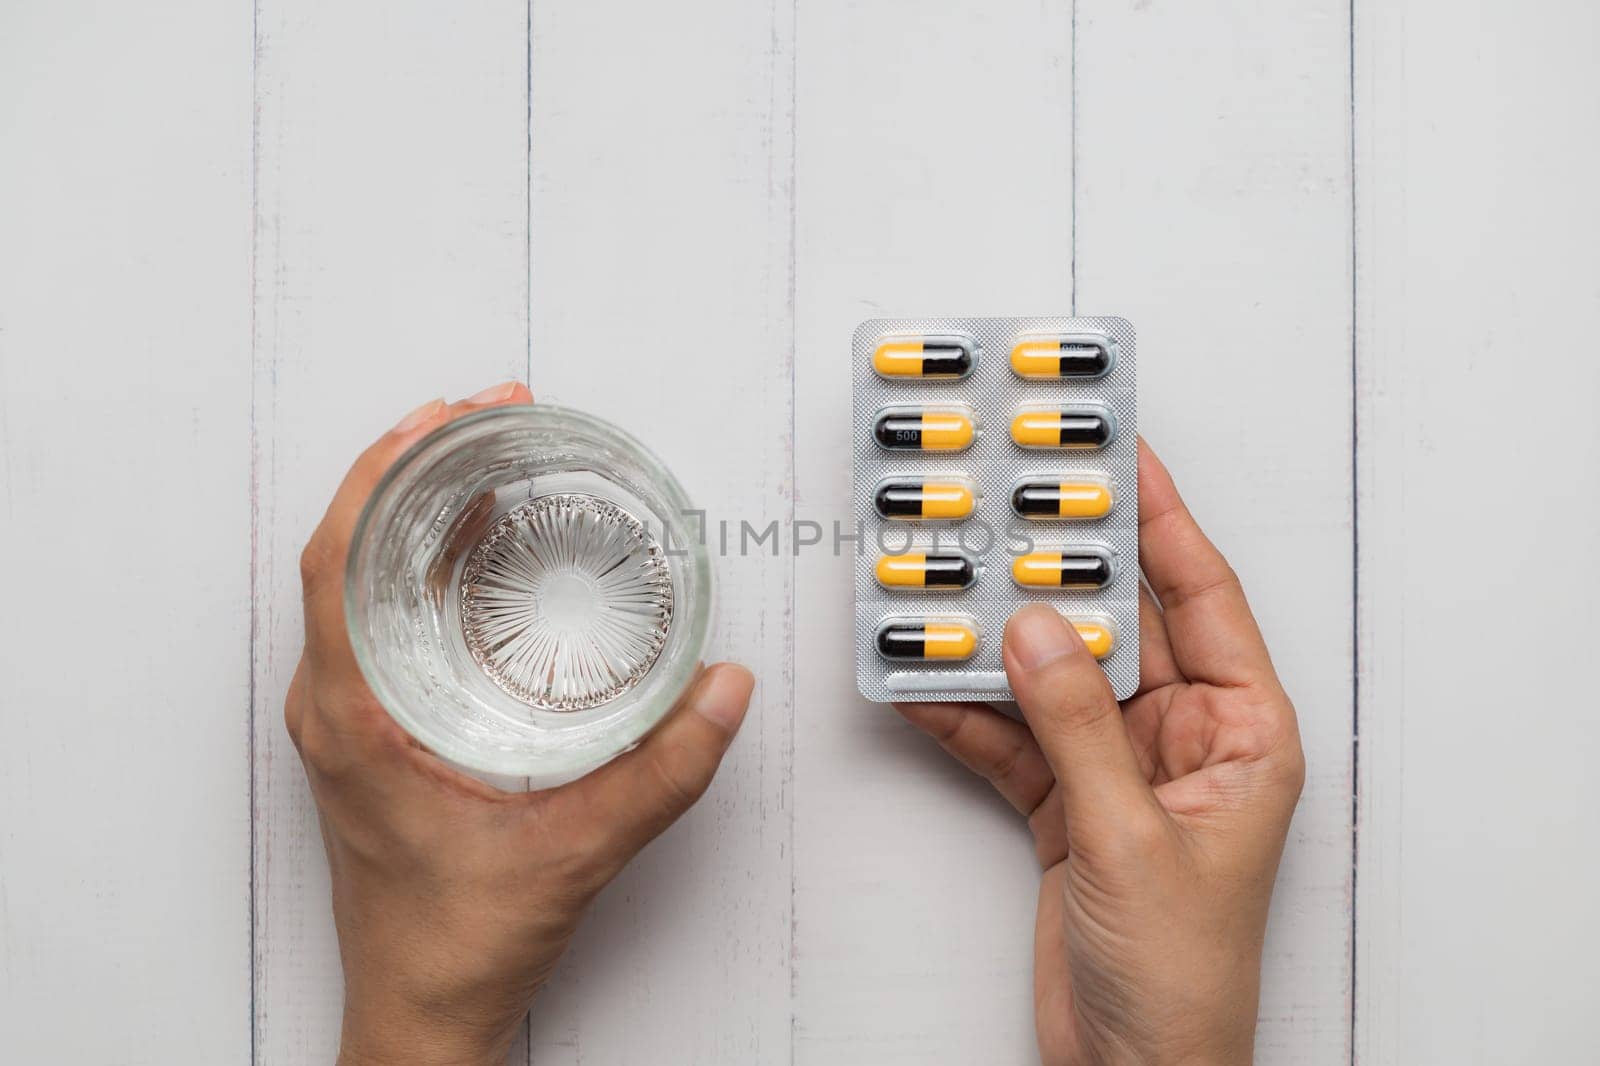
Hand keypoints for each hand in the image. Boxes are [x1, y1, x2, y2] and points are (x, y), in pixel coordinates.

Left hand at [287, 383, 755, 1065]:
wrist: (424, 1006)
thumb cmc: (461, 938)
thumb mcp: (576, 850)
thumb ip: (662, 773)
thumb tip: (723, 688)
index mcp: (353, 715)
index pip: (337, 560)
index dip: (384, 473)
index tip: (442, 419)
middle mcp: (338, 703)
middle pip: (351, 551)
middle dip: (415, 469)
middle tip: (487, 418)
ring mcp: (352, 715)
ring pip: (366, 581)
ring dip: (420, 512)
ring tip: (488, 459)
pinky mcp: (375, 728)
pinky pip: (385, 616)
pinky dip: (427, 563)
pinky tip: (479, 546)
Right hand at [895, 440, 1304, 1065]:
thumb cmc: (1182, 975)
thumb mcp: (1133, 836)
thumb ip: (1079, 726)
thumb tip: (1037, 627)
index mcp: (1243, 732)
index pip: (1205, 597)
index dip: (1163, 520)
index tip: (1121, 453)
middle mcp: (1184, 738)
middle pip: (1118, 627)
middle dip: (1059, 573)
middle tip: (1007, 509)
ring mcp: (1120, 769)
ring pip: (1053, 678)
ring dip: (995, 643)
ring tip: (942, 588)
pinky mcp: (1067, 806)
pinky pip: (1011, 738)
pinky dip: (965, 714)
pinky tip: (920, 681)